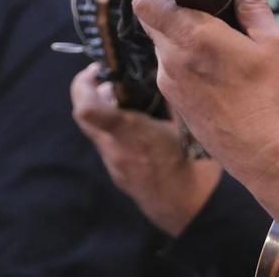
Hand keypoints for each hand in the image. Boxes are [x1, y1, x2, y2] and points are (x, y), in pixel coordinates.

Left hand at [70, 63, 221, 235]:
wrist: (193, 209)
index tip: (97, 69)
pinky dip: (115, 130)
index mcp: (132, 134)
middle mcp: (116, 150)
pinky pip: (108, 146)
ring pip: (96, 131)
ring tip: (127, 100)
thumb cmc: (195, 165)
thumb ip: (171, 98)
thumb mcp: (187, 125)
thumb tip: (165, 72)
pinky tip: (138, 126)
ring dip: (104, 111)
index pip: (88, 109)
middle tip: (111, 78)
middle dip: (92, 91)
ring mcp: (115, 165)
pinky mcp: (119, 176)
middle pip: (84, 116)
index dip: (83, 84)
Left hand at [131, 0, 278, 190]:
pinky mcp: (176, 102)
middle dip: (171, 4)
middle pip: (152, 20)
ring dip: (180, 32)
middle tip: (202, 0)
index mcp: (192, 38)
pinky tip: (216, 64)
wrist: (265, 156)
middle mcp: (171, 60)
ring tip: (218, 35)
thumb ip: (253, 3)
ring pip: (163, 45)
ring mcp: (170, 84)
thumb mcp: (274, 42)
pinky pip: (170, 67)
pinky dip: (185, 56)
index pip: (146, 1)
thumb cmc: (272, 98)